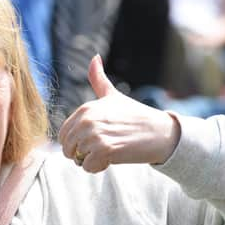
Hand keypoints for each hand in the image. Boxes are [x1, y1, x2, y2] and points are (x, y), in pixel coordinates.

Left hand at [58, 55, 179, 172]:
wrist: (160, 133)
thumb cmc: (135, 116)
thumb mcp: (113, 95)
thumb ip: (98, 79)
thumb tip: (94, 57)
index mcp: (85, 108)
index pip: (63, 134)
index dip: (76, 143)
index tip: (93, 140)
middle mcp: (87, 120)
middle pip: (67, 148)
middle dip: (80, 153)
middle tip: (100, 149)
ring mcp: (95, 134)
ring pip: (77, 159)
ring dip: (91, 161)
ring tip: (108, 152)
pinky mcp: (105, 149)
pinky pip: (87, 167)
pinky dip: (98, 168)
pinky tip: (111, 160)